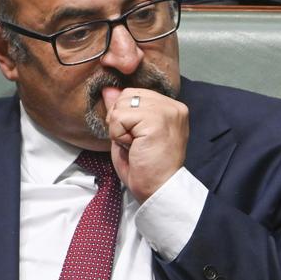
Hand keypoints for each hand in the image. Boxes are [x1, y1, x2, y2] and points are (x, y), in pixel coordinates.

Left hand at [103, 87, 188, 202]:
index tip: (136, 137)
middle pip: (127, 95)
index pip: (135, 93)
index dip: (125, 115)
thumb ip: (121, 109)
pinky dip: (119, 135)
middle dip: (120, 120)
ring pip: (121, 106)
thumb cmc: (146, 167)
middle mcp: (172, 106)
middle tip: (134, 142)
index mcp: (171, 107)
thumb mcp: (130, 133)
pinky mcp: (156, 120)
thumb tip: (107, 89)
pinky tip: (133, 147)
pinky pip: (120, 118)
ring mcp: (166, 111)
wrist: (159, 190)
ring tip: (135, 145)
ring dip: (119, 129)